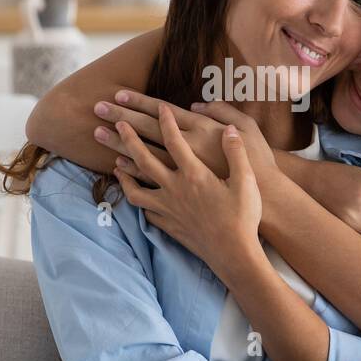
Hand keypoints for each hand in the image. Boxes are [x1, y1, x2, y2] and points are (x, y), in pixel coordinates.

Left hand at [111, 105, 262, 267]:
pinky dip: (137, 199)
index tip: (158, 106)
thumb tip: (227, 129)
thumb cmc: (244, 216)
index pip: (175, 139)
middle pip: (144, 157)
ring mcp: (168, 207)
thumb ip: (235, 151)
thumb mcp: (245, 180)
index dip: (165, 119)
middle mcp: (176, 188)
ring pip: (136, 186)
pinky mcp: (167, 223)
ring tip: (115, 161)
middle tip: (115, 122)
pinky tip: (135, 194)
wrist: (234, 253)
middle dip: (128, 137)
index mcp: (195, 173)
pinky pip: (144, 209)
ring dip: (124, 171)